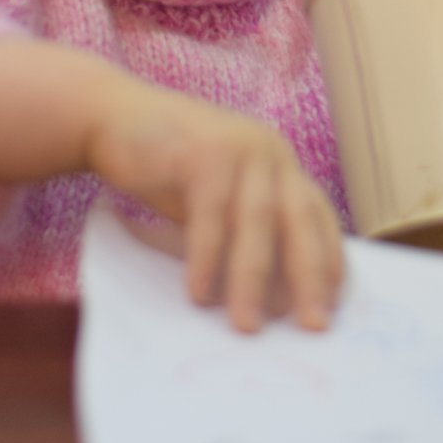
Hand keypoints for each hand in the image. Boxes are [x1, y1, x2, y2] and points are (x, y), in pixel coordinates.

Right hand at [85, 79, 343, 334]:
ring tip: (247, 324)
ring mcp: (238, 146)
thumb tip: (273, 301)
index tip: (332, 308)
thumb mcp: (217, 200)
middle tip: (312, 326)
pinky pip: (211, 214)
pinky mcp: (204, 150)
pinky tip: (198, 292)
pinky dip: (206, 257)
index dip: (329, 261)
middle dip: (307, 277)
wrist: (110, 116)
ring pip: (256, 222)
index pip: (317, 216)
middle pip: (299, 220)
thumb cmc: (165, 167)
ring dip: (252, 279)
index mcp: (278, 163)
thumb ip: (243, 233)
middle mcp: (268, 151)